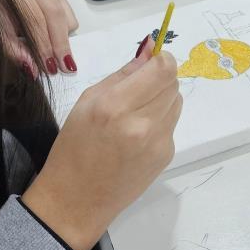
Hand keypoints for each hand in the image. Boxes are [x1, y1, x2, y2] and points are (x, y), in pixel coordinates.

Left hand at [0, 0, 78, 76]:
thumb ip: (14, 51)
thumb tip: (33, 67)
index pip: (34, 18)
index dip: (43, 44)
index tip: (49, 66)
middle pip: (54, 13)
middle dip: (60, 43)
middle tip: (63, 66)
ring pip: (64, 14)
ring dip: (62, 38)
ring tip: (55, 56)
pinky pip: (68, 14)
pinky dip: (64, 30)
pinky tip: (50, 37)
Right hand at [22, 39, 181, 249]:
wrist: (78, 201)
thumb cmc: (73, 147)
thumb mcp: (87, 103)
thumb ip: (122, 74)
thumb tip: (150, 48)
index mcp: (115, 106)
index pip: (162, 69)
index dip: (162, 58)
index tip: (152, 59)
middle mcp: (142, 123)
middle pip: (173, 83)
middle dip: (159, 78)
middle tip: (138, 88)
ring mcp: (158, 142)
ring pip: (176, 101)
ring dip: (162, 98)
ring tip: (135, 112)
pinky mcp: (166, 155)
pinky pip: (171, 124)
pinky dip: (159, 120)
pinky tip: (136, 134)